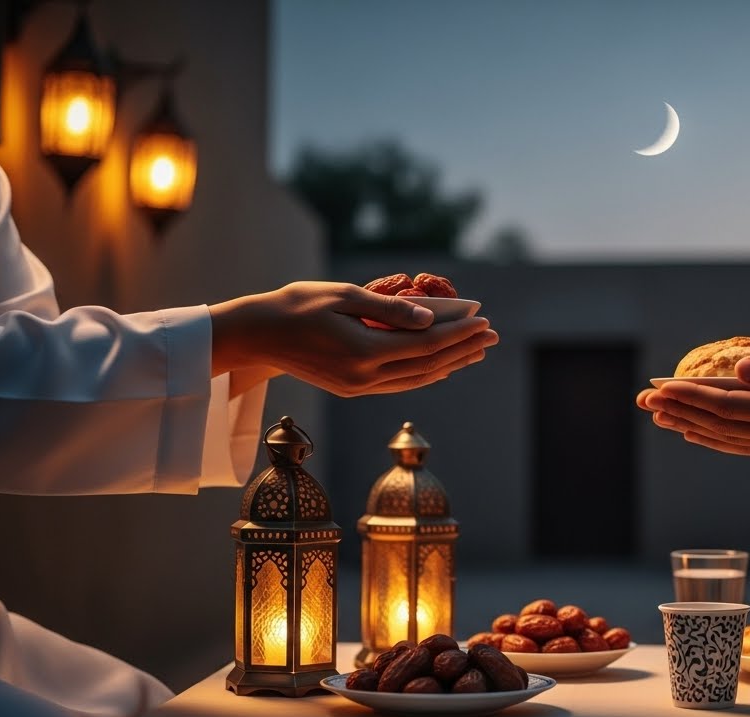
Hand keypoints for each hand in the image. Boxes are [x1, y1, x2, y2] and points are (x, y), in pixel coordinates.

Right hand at [209, 281, 498, 395]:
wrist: (257, 334)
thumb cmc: (297, 304)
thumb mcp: (344, 295)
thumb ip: (389, 308)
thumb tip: (430, 318)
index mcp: (364, 353)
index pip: (427, 345)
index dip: (459, 334)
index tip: (484, 320)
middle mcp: (364, 378)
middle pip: (429, 366)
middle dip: (464, 349)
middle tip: (492, 336)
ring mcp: (358, 387)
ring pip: (417, 379)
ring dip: (450, 364)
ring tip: (476, 351)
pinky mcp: (351, 388)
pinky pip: (399, 383)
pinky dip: (425, 373)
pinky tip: (441, 365)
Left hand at [635, 338, 749, 458]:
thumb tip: (739, 369)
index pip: (729, 405)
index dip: (691, 395)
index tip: (659, 385)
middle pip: (721, 425)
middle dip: (679, 410)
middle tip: (643, 400)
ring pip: (729, 439)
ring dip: (691, 426)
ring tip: (658, 416)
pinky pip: (745, 446)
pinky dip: (715, 439)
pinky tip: (695, 433)